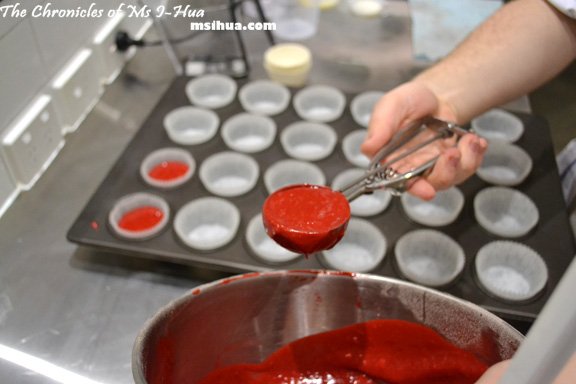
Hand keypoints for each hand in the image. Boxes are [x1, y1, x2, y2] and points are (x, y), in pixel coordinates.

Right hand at [361, 82, 486, 199]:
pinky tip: (476, 141)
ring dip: (464, 163)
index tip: (426, 190)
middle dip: (444, 173)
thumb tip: (368, 148)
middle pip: (427, 185)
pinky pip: (465, 168)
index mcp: (389, 159)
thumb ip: (380, 126)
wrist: (432, 95)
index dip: (413, 188)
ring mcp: (431, 166)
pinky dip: (475, 157)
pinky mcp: (450, 162)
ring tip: (470, 140)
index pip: (397, 181)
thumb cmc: (407, 101)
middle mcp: (409, 167)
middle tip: (453, 153)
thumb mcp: (391, 105)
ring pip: (449, 179)